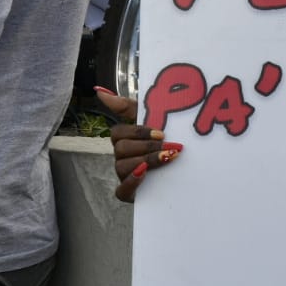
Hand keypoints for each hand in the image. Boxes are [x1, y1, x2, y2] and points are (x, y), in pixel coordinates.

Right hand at [97, 88, 181, 202]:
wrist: (186, 171)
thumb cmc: (165, 141)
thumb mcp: (151, 120)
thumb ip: (127, 106)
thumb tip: (100, 92)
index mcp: (124, 140)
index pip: (118, 132)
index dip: (138, 132)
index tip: (161, 133)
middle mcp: (121, 157)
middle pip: (121, 149)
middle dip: (147, 147)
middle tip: (170, 146)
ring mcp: (124, 175)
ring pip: (122, 167)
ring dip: (146, 161)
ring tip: (168, 158)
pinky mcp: (129, 194)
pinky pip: (121, 191)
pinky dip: (132, 182)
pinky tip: (145, 174)